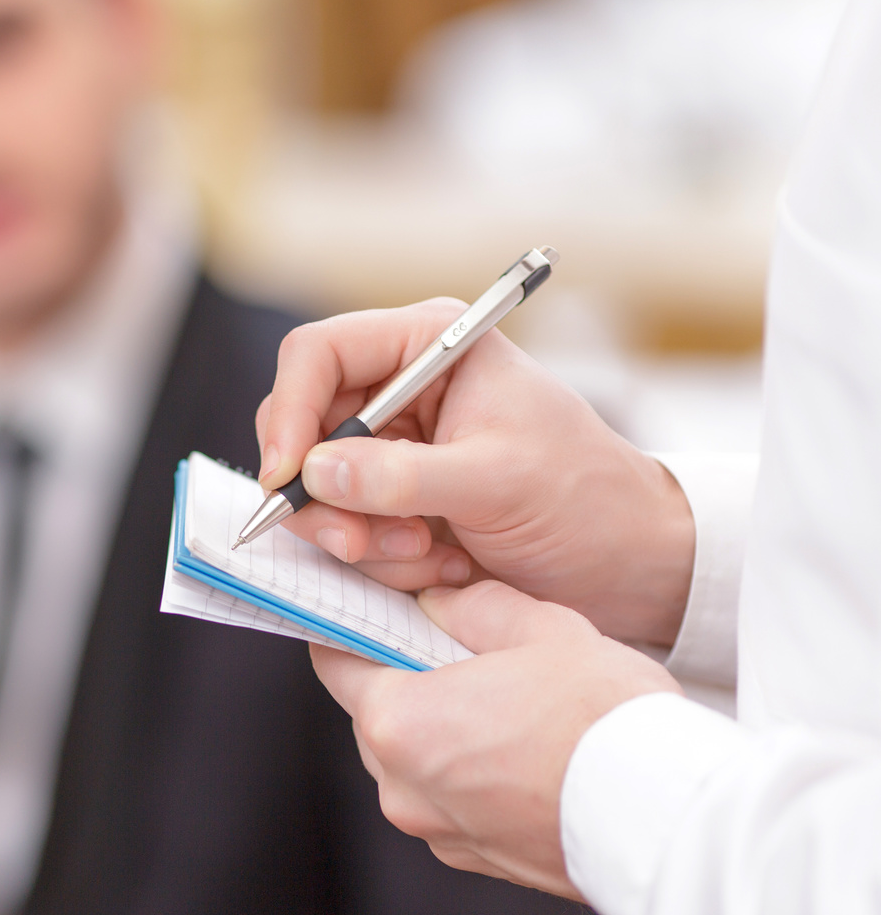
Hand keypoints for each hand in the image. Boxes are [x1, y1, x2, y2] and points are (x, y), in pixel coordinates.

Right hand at [256, 300, 694, 645]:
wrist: (626, 564)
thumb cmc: (584, 499)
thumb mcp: (497, 482)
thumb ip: (402, 477)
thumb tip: (314, 472)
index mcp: (429, 347)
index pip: (318, 354)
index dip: (290, 411)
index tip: (288, 478)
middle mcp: (398, 390)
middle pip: (300, 426)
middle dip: (322, 494)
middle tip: (356, 543)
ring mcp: (390, 450)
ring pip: (314, 489)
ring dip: (357, 536)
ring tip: (425, 557)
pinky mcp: (388, 503)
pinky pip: (341, 528)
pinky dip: (376, 559)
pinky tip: (436, 567)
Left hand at [314, 580, 679, 898]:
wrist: (668, 816)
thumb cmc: (605, 722)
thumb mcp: (540, 629)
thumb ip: (473, 607)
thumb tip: (440, 602)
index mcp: (398, 722)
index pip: (336, 663)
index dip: (354, 630)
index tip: (378, 615)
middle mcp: (401, 786)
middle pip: (374, 717)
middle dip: (409, 684)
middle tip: (463, 656)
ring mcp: (437, 831)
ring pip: (413, 764)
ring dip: (443, 734)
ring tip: (509, 708)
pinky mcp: (477, 859)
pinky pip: (452, 804)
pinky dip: (473, 778)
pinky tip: (527, 755)